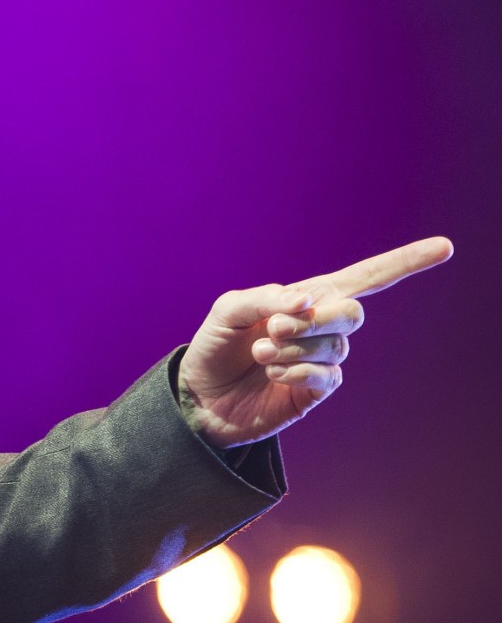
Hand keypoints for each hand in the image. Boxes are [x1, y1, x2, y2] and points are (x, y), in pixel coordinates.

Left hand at [181, 236, 452, 447]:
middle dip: (317, 319)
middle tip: (275, 328)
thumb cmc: (214, 347)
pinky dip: (295, 370)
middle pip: (352, 313)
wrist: (198, 396)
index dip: (404, 263)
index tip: (445, 247)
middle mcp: (321, 327)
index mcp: (306, 298)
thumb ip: (265, 298)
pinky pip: (326, 375)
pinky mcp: (317, 390)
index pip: (365, 277)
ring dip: (294, 347)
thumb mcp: (228, 311)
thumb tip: (308, 298)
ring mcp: (323, 360)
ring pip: (335, 346)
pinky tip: (271, 372)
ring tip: (261, 354)